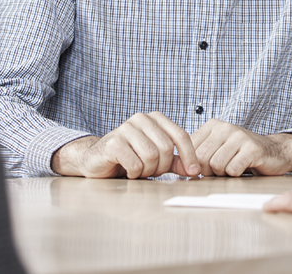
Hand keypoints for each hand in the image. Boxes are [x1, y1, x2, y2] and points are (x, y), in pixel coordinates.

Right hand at [51, 112, 199, 178]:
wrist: (97, 160)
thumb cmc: (130, 158)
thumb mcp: (157, 159)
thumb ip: (175, 161)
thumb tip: (194, 169)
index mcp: (156, 119)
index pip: (181, 135)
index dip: (190, 156)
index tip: (194, 172)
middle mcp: (141, 119)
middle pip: (167, 148)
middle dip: (162, 167)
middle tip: (151, 171)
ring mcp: (126, 128)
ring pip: (151, 156)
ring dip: (147, 170)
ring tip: (139, 170)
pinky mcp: (113, 142)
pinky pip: (135, 164)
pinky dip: (134, 173)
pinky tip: (127, 171)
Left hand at [191, 120, 291, 176]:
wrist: (275, 152)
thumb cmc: (242, 154)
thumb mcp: (217, 148)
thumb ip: (198, 153)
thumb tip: (176, 165)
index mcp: (213, 125)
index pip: (190, 150)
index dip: (196, 165)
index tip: (207, 167)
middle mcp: (225, 127)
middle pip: (202, 159)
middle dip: (209, 171)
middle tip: (222, 168)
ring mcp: (239, 136)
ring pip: (216, 165)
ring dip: (224, 173)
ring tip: (234, 166)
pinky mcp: (252, 148)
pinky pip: (233, 169)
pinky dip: (236, 174)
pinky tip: (244, 167)